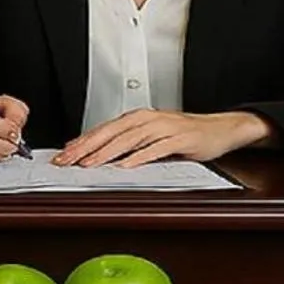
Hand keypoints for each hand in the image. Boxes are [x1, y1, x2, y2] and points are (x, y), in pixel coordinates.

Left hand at [55, 109, 271, 167]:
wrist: (220, 129)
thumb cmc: (186, 134)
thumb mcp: (153, 137)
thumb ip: (129, 145)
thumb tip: (101, 158)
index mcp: (138, 118)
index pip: (103, 129)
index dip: (82, 142)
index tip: (64, 155)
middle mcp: (148, 119)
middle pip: (111, 132)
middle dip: (87, 147)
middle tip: (68, 160)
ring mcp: (164, 127)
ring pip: (129, 139)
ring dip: (107, 152)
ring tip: (90, 163)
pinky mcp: (179, 138)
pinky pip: (156, 148)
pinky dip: (140, 156)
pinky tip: (126, 165)